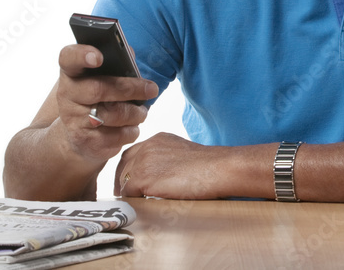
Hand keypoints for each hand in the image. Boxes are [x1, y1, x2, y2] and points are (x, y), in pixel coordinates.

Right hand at [55, 43, 158, 164]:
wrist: (78, 135)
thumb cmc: (96, 98)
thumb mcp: (100, 78)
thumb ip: (114, 62)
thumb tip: (129, 52)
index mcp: (71, 74)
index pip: (68, 58)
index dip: (82, 55)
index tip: (99, 57)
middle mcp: (67, 96)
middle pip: (99, 89)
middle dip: (131, 88)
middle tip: (152, 89)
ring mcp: (74, 121)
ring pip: (113, 115)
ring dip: (135, 113)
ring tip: (142, 112)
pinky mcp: (86, 143)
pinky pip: (118, 136)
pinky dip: (131, 131)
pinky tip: (130, 127)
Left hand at [114, 132, 230, 198]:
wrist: (219, 168)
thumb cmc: (211, 167)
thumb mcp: (184, 156)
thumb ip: (167, 161)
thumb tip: (159, 180)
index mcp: (159, 138)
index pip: (133, 153)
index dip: (130, 169)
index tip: (132, 183)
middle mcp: (148, 146)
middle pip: (123, 165)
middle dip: (123, 181)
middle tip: (129, 196)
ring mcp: (143, 160)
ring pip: (123, 179)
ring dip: (128, 192)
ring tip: (136, 203)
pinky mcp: (143, 177)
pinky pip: (127, 193)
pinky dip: (132, 201)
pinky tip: (142, 206)